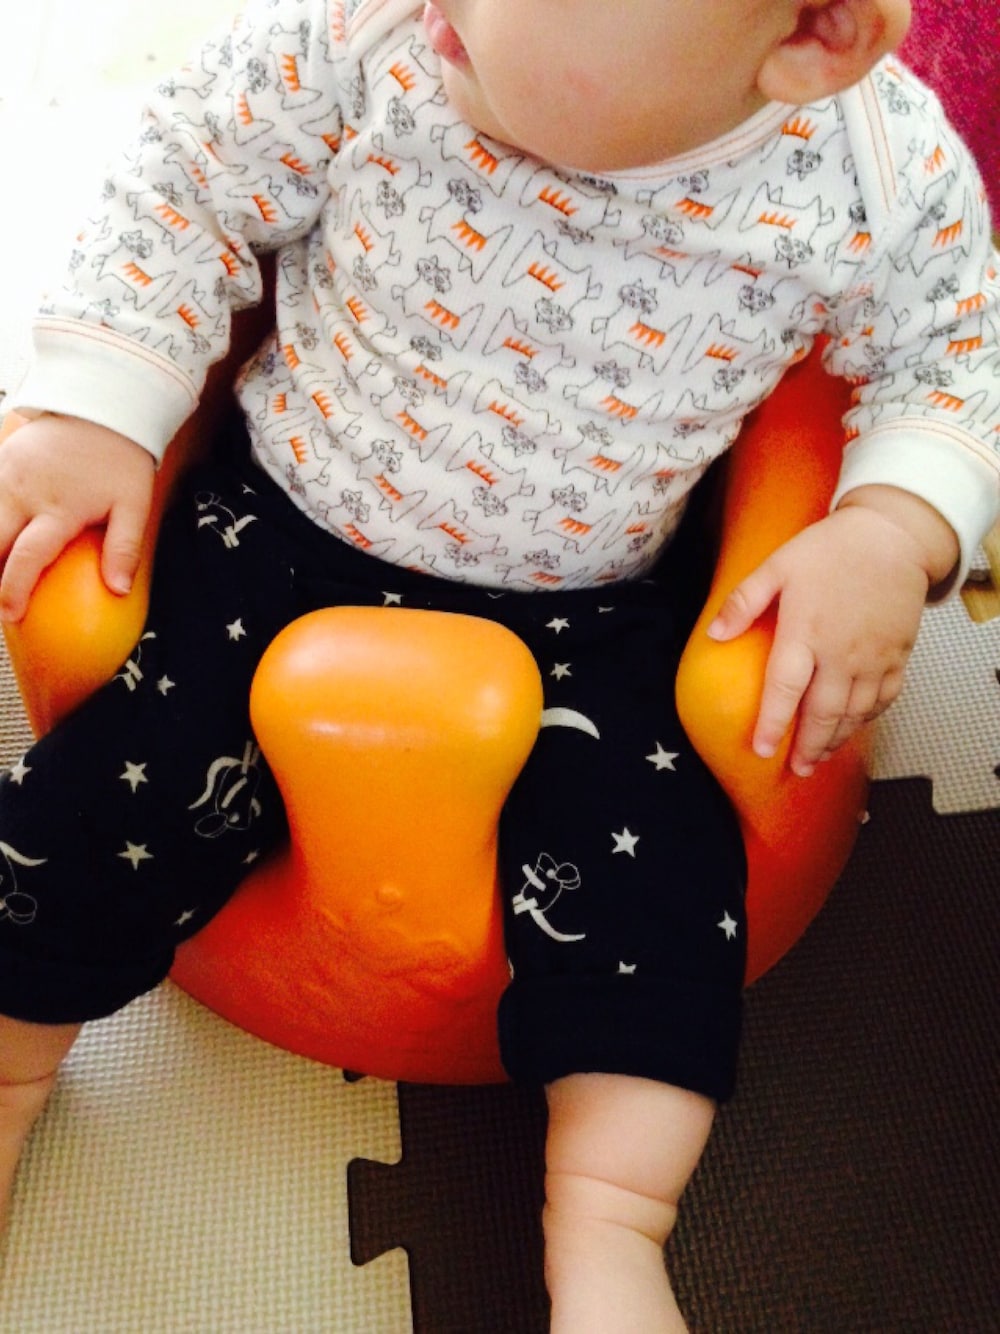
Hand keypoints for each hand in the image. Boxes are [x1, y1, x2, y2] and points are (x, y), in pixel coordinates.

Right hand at [0, 415, 154, 621]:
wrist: (101, 405)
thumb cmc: (121, 458)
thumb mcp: (133, 504)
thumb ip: (124, 548)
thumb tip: (118, 589)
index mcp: (59, 509)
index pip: (27, 557)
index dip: (14, 589)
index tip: (11, 614)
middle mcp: (24, 493)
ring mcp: (6, 475)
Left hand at [706, 495, 951, 776]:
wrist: (892, 536)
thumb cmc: (831, 549)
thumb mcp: (777, 566)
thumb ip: (744, 602)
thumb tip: (714, 634)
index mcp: (806, 631)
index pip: (785, 689)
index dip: (773, 723)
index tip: (762, 749)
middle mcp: (841, 652)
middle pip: (823, 712)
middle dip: (808, 746)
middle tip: (796, 769)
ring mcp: (873, 657)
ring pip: (855, 712)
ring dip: (836, 739)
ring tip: (819, 758)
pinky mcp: (898, 656)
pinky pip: (884, 698)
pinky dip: (868, 719)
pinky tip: (853, 727)